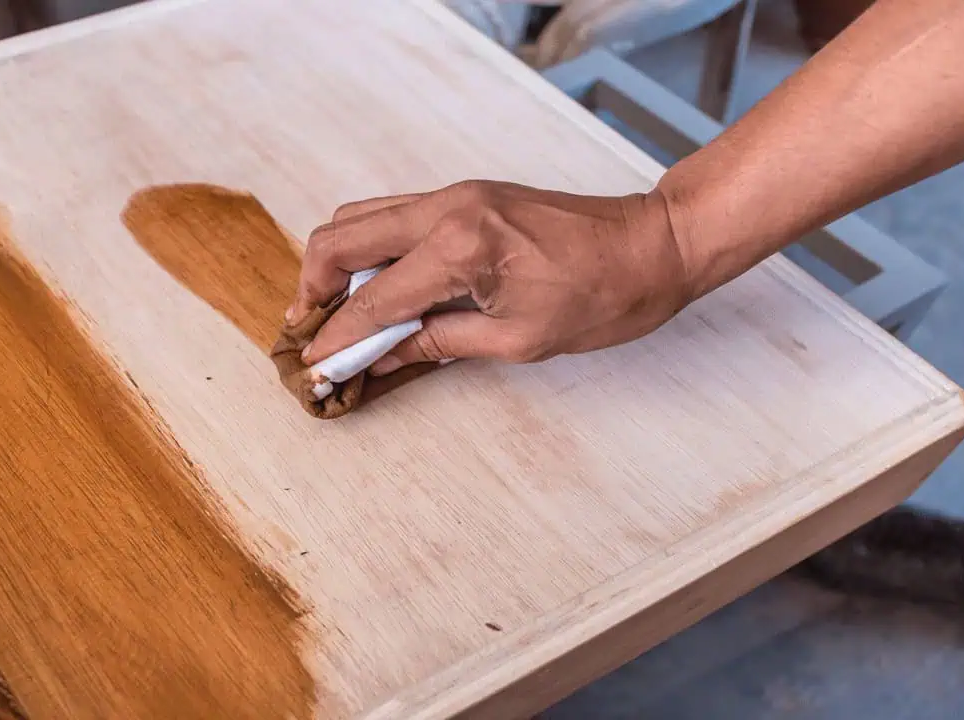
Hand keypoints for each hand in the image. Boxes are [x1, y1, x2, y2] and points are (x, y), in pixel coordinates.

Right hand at [288, 180, 694, 374]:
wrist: (654, 245)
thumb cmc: (603, 297)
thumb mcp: (517, 340)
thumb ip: (437, 343)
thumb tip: (380, 359)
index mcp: (460, 248)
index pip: (373, 297)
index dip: (336, 336)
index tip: (313, 364)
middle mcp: (447, 209)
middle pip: (342, 237)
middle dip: (313, 287)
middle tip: (309, 331)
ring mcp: (454, 195)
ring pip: (361, 217)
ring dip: (336, 262)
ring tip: (334, 310)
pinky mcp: (465, 195)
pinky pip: (393, 215)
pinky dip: (369, 249)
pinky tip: (376, 286)